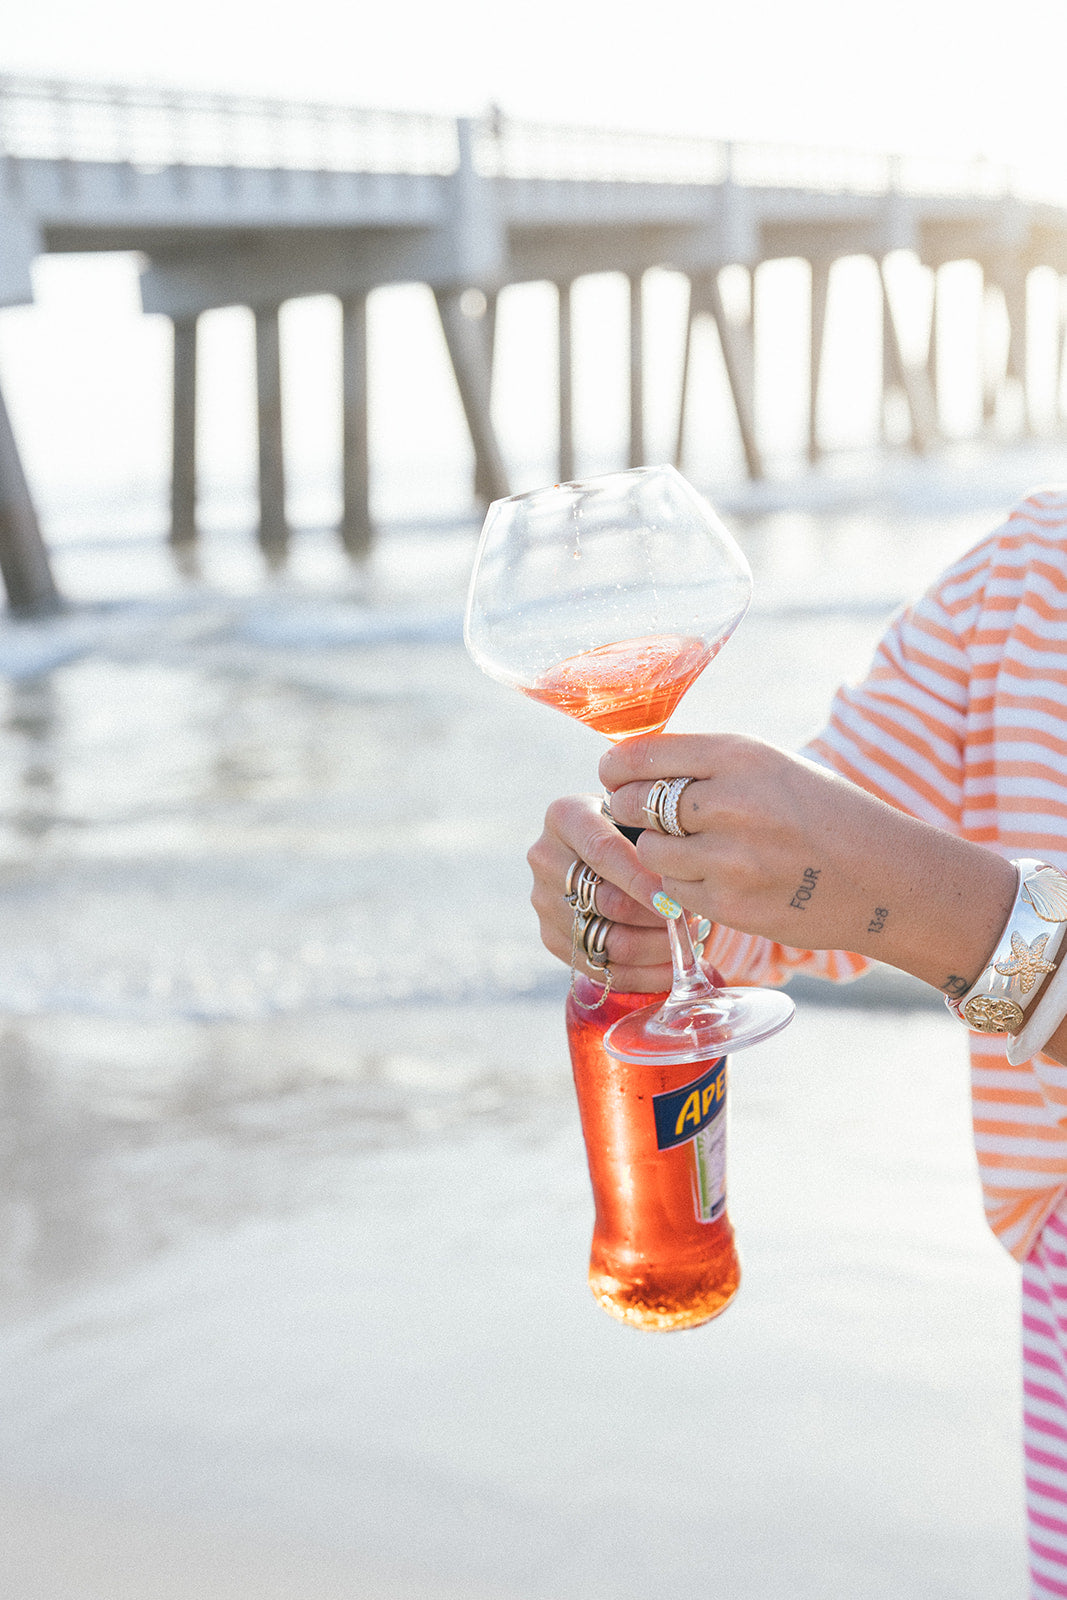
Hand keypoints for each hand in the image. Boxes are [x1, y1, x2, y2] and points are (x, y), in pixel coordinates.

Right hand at [527, 794, 672, 992]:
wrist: (606, 847)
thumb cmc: (634, 825)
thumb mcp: (641, 812)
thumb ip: (657, 830)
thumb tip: (682, 876)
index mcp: (565, 816)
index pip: (603, 851)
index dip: (641, 880)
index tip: (675, 902)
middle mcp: (545, 858)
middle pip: (607, 901)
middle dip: (658, 918)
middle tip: (695, 920)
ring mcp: (544, 901)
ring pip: (607, 941)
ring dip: (656, 948)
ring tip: (690, 941)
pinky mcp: (551, 937)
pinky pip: (601, 969)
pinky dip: (643, 974)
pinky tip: (673, 967)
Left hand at [599, 732, 1016, 992]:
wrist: (885, 879)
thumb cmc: (824, 815)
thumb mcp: (772, 767)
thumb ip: (709, 765)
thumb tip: (634, 769)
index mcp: (741, 755)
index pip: (643, 756)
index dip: (618, 769)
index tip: (615, 776)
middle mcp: (731, 801)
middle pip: (635, 804)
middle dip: (631, 811)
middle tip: (643, 817)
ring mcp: (730, 858)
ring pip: (651, 853)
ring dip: (661, 853)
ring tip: (694, 850)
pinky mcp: (730, 905)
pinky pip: (675, 892)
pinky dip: (685, 887)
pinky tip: (718, 879)